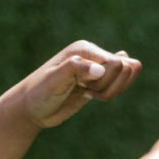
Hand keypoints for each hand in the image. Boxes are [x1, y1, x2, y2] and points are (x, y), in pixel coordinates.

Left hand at [19, 41, 140, 128]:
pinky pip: (121, 82)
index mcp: (84, 49)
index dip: (105, 80)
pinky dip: (111, 93)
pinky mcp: (98, 81)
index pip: (116, 62)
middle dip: (111, 85)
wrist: (30, 109)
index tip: (84, 87)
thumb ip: (74, 70)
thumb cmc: (38, 93)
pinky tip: (91, 96)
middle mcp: (93, 55)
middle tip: (88, 92)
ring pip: (128, 73)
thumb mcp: (53, 81)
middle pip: (126, 67)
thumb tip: (100, 69)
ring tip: (89, 94)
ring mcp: (97, 68)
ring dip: (113, 90)